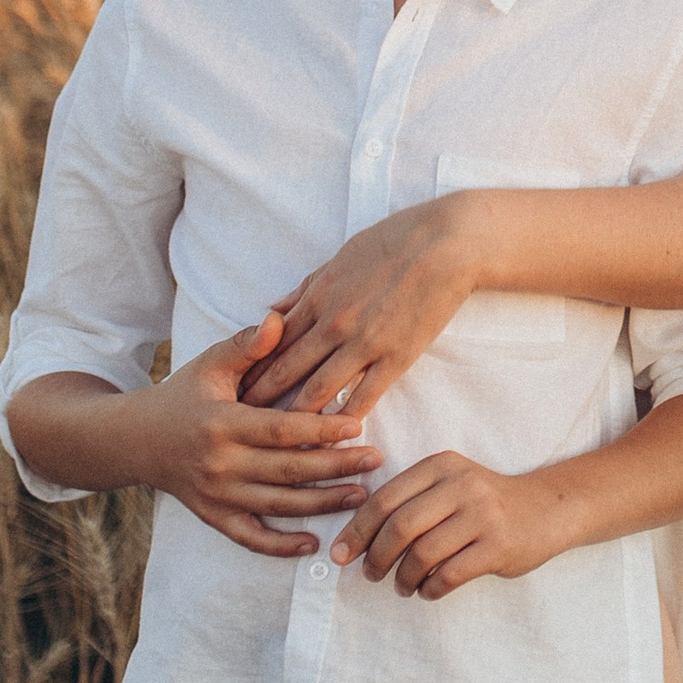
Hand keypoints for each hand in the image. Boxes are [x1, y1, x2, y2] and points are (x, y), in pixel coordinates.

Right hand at [131, 315, 383, 554]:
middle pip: (287, 470)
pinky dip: (279, 546)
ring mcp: (216, 495)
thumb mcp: (209, 364)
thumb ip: (246, 345)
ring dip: (321, 503)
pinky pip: (249, 538)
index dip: (320, 429)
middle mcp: (219, 464)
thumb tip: (278, 318)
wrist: (135, 440)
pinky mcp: (212, 516)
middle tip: (375, 460)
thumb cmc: (182, 395)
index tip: (357, 426)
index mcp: (222, 423)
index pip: (280, 429)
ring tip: (360, 495)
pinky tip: (311, 543)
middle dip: (335, 467)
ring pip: (277, 506)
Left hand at [242, 198, 485, 416]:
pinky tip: (331, 438)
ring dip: (293, 418)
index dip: (250, 367)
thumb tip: (273, 310)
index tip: (234, 389)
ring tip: (276, 442)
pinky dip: (343, 420)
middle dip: (259, 400)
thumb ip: (306, 288)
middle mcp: (333, 324)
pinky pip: (363, 396)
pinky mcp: (395, 357)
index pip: (271, 341)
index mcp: (318, 296)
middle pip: (285, 371)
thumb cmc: (396, 240)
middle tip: (240, 425)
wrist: (448, 244)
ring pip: (316, 390)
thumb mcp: (341, 257)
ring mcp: (364, 343)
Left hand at [332, 450, 561, 598]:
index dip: (356, 530)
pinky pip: (449, 576)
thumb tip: (354, 540)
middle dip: (375, 557)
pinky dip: (430, 590)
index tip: (340, 555)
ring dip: (403, 578)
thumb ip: (410, 501)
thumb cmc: (486, 503)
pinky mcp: (498, 546)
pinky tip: (428, 590)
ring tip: (402, 586)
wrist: (548, 508)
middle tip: (370, 575)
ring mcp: (483, 515)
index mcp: (443, 466)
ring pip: (422, 555)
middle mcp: (462, 485)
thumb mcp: (450, 484)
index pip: (385, 498)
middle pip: (400, 526)